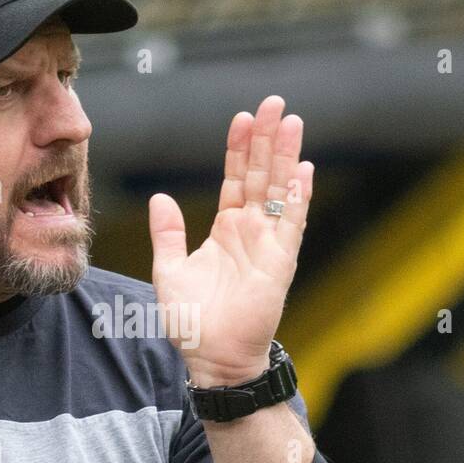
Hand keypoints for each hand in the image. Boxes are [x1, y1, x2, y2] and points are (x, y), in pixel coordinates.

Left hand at [148, 95, 313, 386]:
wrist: (212, 359)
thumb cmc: (193, 323)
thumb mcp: (169, 271)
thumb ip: (167, 233)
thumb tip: (160, 197)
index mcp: (226, 230)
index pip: (235, 179)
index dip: (238, 149)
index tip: (241, 117)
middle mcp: (251, 232)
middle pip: (261, 175)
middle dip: (266, 139)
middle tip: (273, 103)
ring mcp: (268, 245)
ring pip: (279, 191)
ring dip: (286, 157)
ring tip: (290, 122)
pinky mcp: (279, 263)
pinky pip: (291, 224)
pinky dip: (297, 198)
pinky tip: (303, 170)